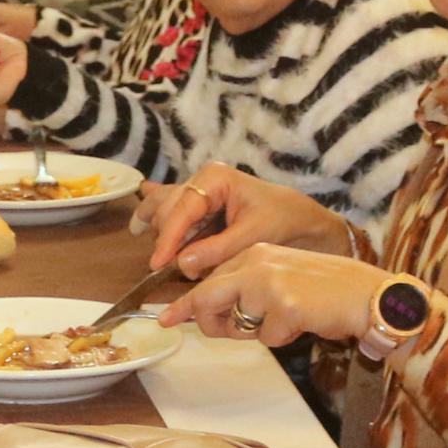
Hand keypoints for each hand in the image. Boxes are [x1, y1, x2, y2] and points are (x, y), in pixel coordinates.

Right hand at [142, 161, 352, 278]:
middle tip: (166, 269)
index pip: (182, 207)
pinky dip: (156, 218)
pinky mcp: (202, 206)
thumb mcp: (255, 236)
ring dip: (159, 231)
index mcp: (215, 177)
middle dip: (166, 239)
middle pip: (168, 209)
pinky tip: (140, 225)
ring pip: (165, 209)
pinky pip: (171, 208)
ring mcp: (199, 192)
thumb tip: (181, 263)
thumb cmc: (286, 221)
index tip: (159, 264)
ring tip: (152, 253)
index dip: (168, 237)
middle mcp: (202, 180)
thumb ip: (218, 249)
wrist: (307, 222)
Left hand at [157, 240, 393, 347]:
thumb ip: (247, 292)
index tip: (166, 319)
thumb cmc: (326, 292)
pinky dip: (283, 338)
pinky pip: (267, 337)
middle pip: (209, 301)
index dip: (186, 304)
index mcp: (255, 253)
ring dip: (259, 332)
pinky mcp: (283, 304)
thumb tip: (213, 316)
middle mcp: (256, 262)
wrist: (368, 294)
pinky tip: (304, 321)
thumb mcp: (281, 282)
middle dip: (213, 324)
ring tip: (290, 317)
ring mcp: (268, 282)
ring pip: (238, 324)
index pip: (208, 279)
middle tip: (228, 331)